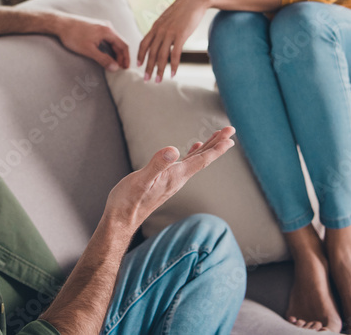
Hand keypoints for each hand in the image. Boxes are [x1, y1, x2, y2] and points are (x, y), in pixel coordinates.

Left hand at [53, 14, 130, 71]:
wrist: (60, 23)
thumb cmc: (73, 36)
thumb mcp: (88, 50)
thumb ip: (103, 59)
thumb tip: (115, 68)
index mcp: (108, 31)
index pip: (123, 45)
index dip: (126, 58)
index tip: (126, 68)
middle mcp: (107, 26)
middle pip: (119, 43)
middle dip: (121, 56)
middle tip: (120, 68)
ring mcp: (101, 26)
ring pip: (113, 41)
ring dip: (115, 52)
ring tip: (115, 63)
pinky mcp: (96, 27)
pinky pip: (107, 39)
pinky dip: (110, 48)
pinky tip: (107, 54)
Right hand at [105, 127, 235, 230]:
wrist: (120, 220)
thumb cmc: (128, 202)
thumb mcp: (141, 180)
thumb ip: (157, 165)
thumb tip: (173, 150)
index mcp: (175, 176)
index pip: (201, 160)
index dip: (217, 148)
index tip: (230, 136)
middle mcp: (178, 179)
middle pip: (203, 159)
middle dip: (217, 144)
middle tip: (230, 129)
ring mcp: (172, 180)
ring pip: (195, 161)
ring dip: (208, 147)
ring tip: (218, 136)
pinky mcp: (165, 181)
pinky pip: (185, 164)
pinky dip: (193, 154)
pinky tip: (194, 149)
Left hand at [137, 0, 209, 81]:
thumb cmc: (184, 9)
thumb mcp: (169, 18)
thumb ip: (163, 27)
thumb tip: (161, 36)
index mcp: (156, 26)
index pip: (144, 43)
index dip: (140, 55)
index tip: (138, 65)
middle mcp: (160, 30)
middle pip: (151, 53)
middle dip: (148, 68)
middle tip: (146, 79)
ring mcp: (169, 33)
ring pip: (161, 56)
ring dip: (159, 70)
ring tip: (158, 80)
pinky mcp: (181, 35)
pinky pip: (175, 54)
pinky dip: (173, 65)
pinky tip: (172, 74)